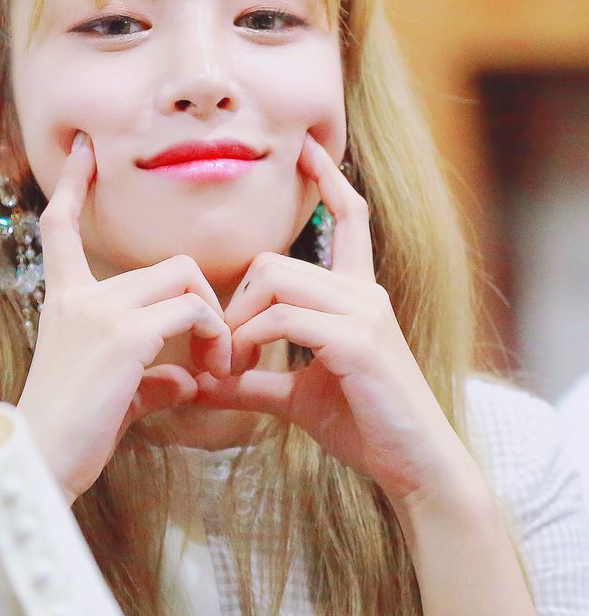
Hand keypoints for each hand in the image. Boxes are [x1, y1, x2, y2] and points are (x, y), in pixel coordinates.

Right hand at [18, 133, 231, 502]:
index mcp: (65, 302)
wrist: (40, 464)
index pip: (62, 228)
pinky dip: (213, 339)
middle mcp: (79, 296)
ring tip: (220, 370)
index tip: (85, 153)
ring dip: (215, 321)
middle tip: (221, 357)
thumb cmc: (72, 435)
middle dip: (208, 306)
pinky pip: (190, 313)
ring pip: (185, 280)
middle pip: (169, 265)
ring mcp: (100, 310)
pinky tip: (209, 378)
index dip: (75, 188)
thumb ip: (151, 377)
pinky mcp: (122, 335)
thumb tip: (189, 382)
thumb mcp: (114, 394)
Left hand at [196, 134, 472, 506]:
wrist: (413, 464)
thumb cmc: (364, 426)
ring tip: (227, 366)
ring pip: (275, 282)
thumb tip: (202, 382)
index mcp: (358, 295)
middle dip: (235, 304)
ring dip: (237, 325)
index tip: (308, 150)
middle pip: (274, 261)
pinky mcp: (357, 340)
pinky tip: (238, 370)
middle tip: (219, 352)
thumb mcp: (297, 398)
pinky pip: (283, 319)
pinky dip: (250, 342)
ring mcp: (363, 313)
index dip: (329, 182)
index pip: (350, 220)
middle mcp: (364, 293)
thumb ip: (253, 380)